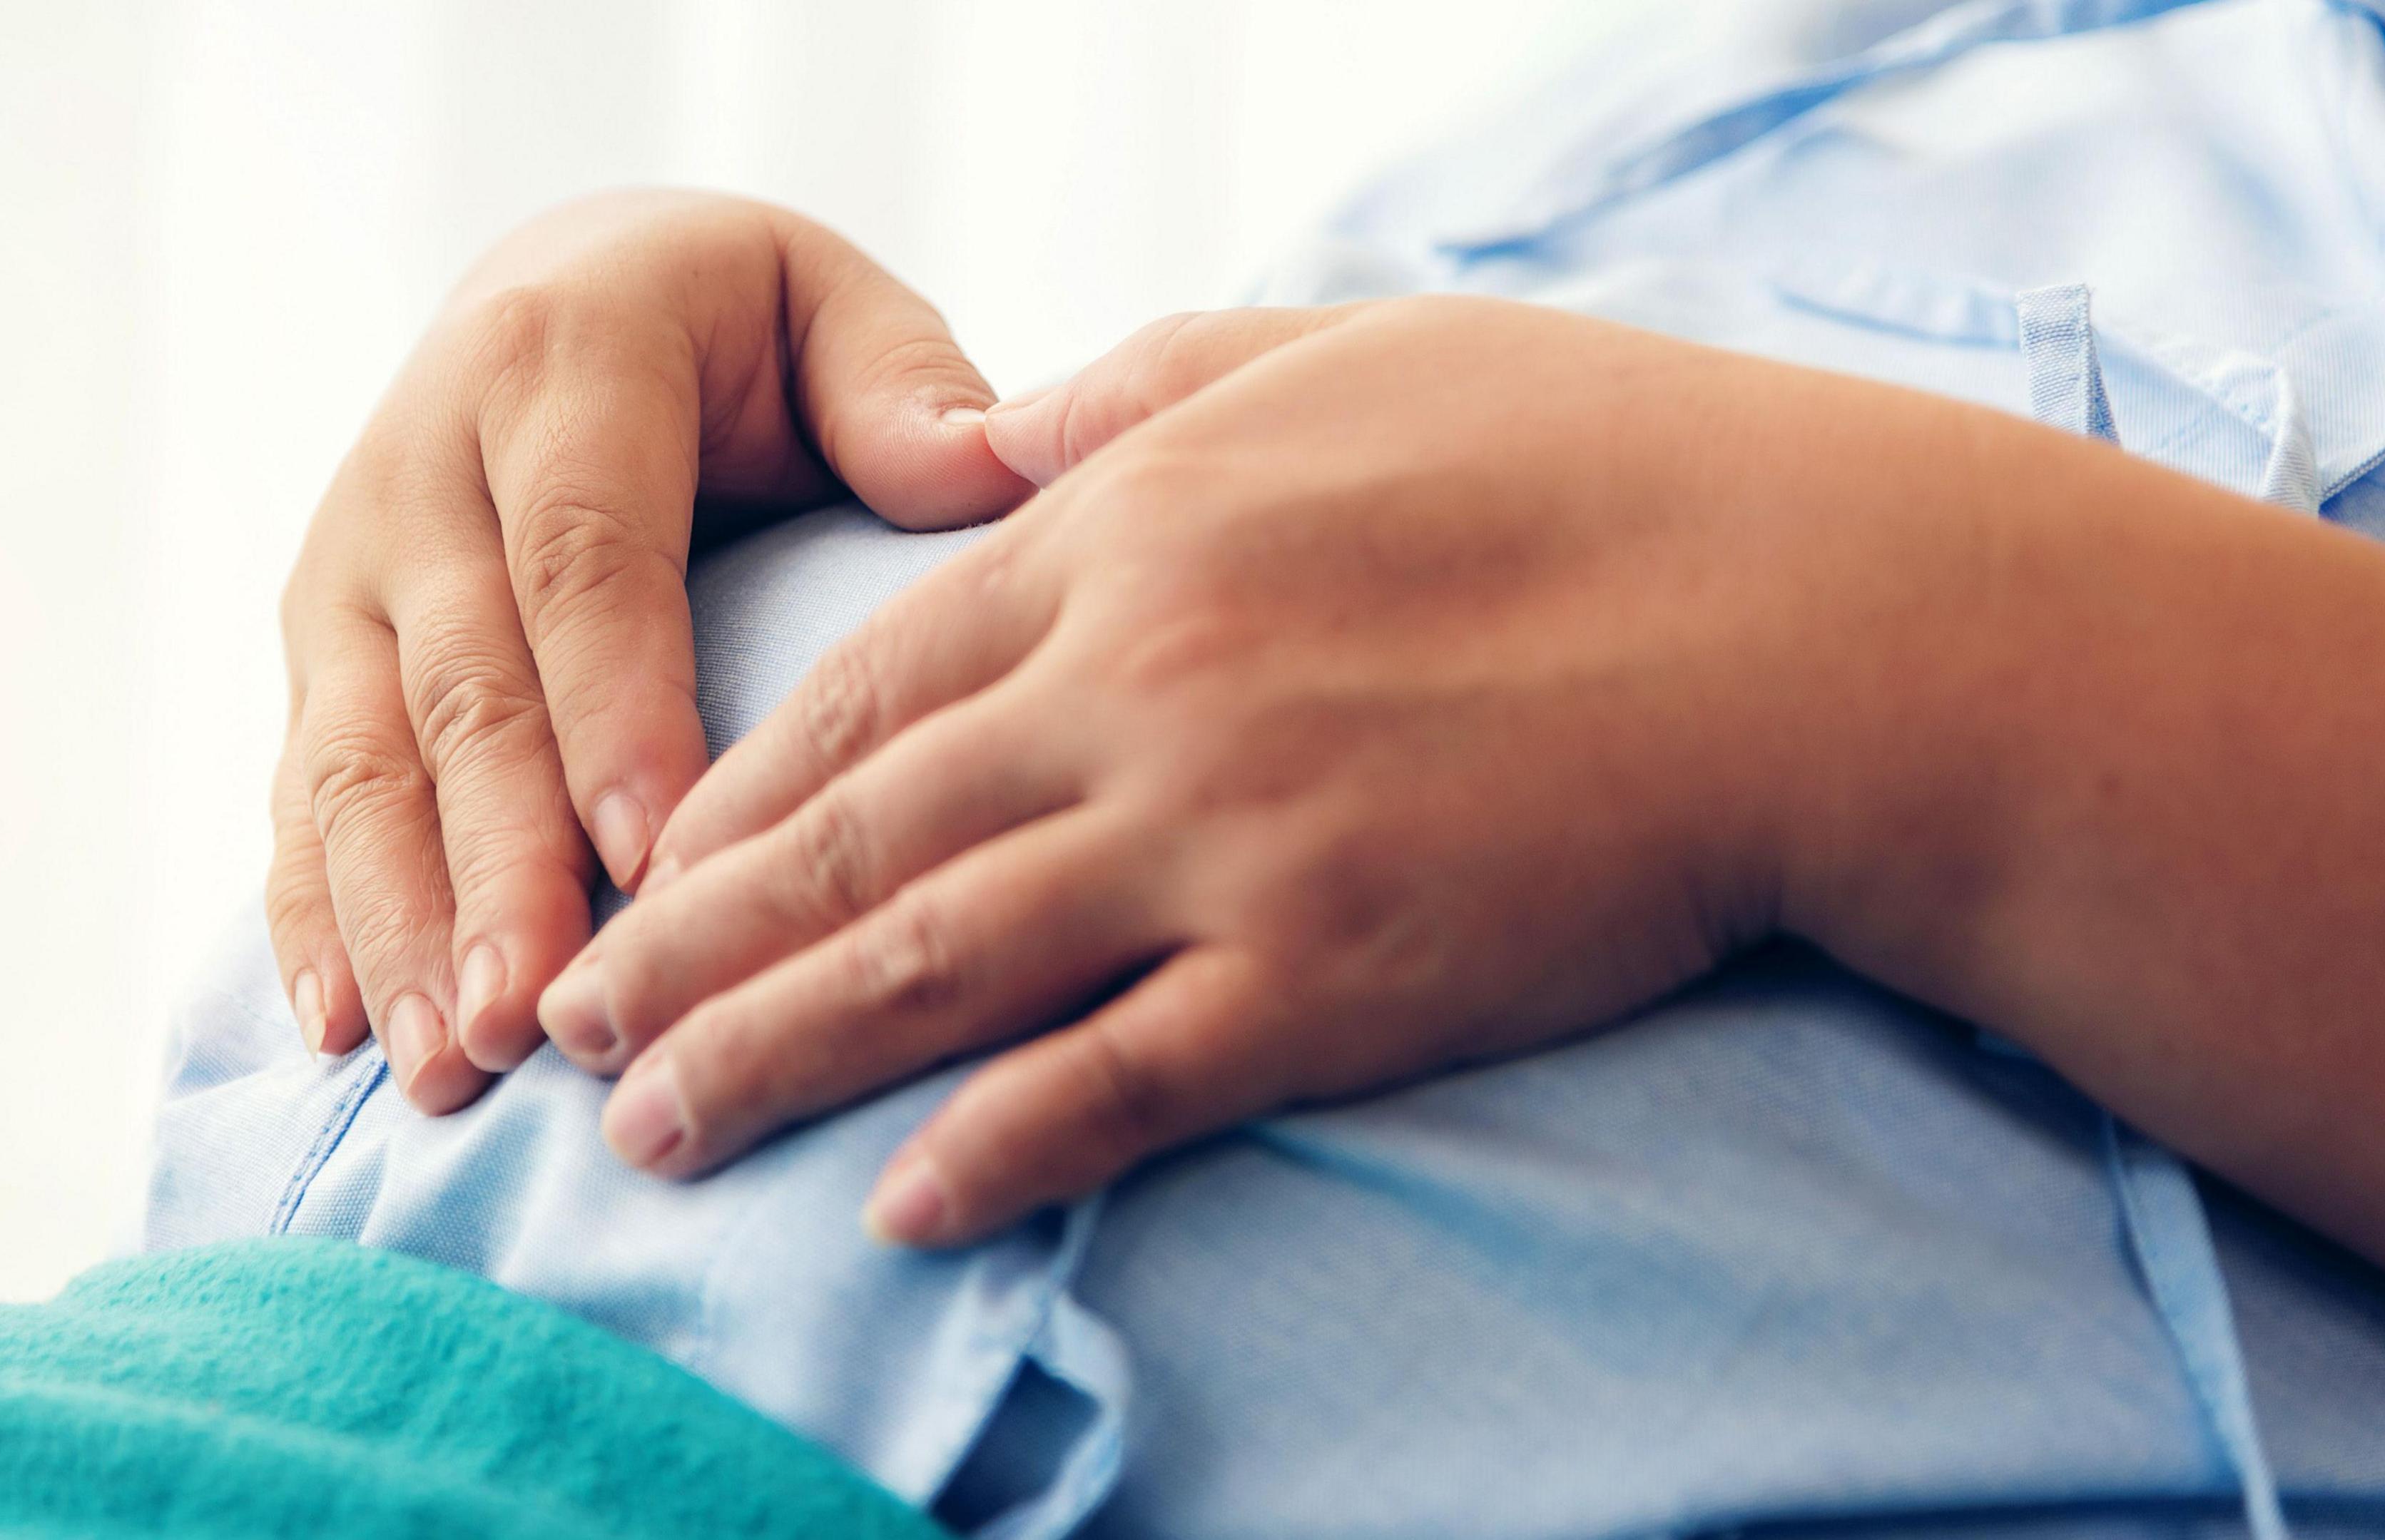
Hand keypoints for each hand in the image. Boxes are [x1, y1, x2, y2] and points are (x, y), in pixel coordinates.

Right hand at [270, 191, 1029, 1110]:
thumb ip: (901, 390)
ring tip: (449, 1070)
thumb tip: (996, 466)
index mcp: (557, 363)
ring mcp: (347, 568)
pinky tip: (348, 1032)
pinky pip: (303, 792)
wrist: (550, 291)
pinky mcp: (316, 650)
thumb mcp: (824, 310)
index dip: (615, 715)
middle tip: (536, 1021)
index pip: (584, 558)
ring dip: (399, 924)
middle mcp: (420, 464)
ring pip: (361, 762)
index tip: (660, 870)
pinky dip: (316, 916)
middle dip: (495, 869)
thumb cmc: (735, 331)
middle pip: (461, 689)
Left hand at [537, 297, 2015, 1241]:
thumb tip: (990, 436)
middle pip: (851, 842)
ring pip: (937, 969)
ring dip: (775, 1058)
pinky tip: (903, 1202)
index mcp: (1126, 536)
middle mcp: (1137, 692)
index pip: (867, 686)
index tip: (637, 864)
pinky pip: (1122, 1079)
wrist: (1821, 615)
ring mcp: (1227, 843)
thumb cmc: (1597, 457)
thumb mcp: (1341, 348)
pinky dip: (999, 1145)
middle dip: (686, 946)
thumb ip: (1137, 388)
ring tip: (655, 1133)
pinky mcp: (1335, 978)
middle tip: (564, 1030)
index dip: (730, 793)